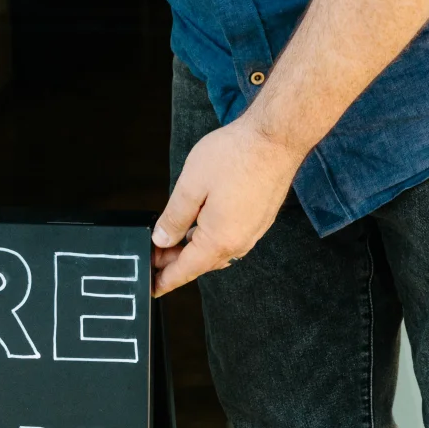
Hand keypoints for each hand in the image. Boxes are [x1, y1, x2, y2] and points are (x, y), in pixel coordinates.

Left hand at [151, 114, 306, 296]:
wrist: (276, 140)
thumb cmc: (236, 156)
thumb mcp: (191, 186)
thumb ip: (174, 218)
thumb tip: (162, 239)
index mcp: (219, 240)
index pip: (186, 270)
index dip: (165, 279)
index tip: (153, 287)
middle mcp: (239, 243)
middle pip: (201, 263)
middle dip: (176, 262)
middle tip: (155, 253)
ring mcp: (253, 233)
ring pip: (217, 251)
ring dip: (194, 249)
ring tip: (174, 239)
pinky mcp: (260, 220)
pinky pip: (231, 239)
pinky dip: (211, 239)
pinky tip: (201, 225)